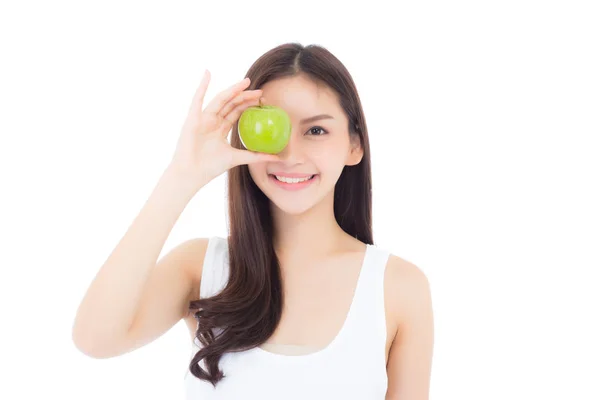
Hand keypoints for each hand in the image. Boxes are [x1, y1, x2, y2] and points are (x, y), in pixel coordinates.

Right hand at [168, 70, 280, 187]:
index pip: (236, 112)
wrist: (192, 173)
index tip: (262, 100)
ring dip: (233, 89)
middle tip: (260, 91)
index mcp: (220, 128)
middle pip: (231, 104)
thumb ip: (256, 156)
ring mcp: (203, 118)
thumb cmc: (210, 167)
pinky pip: (198, 99)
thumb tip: (277, 157)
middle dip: (245, 96)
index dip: (248, 104)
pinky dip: (202, 86)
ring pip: (220, 100)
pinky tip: (207, 74)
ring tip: (246, 82)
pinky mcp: (193, 118)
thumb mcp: (237, 158)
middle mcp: (212, 121)